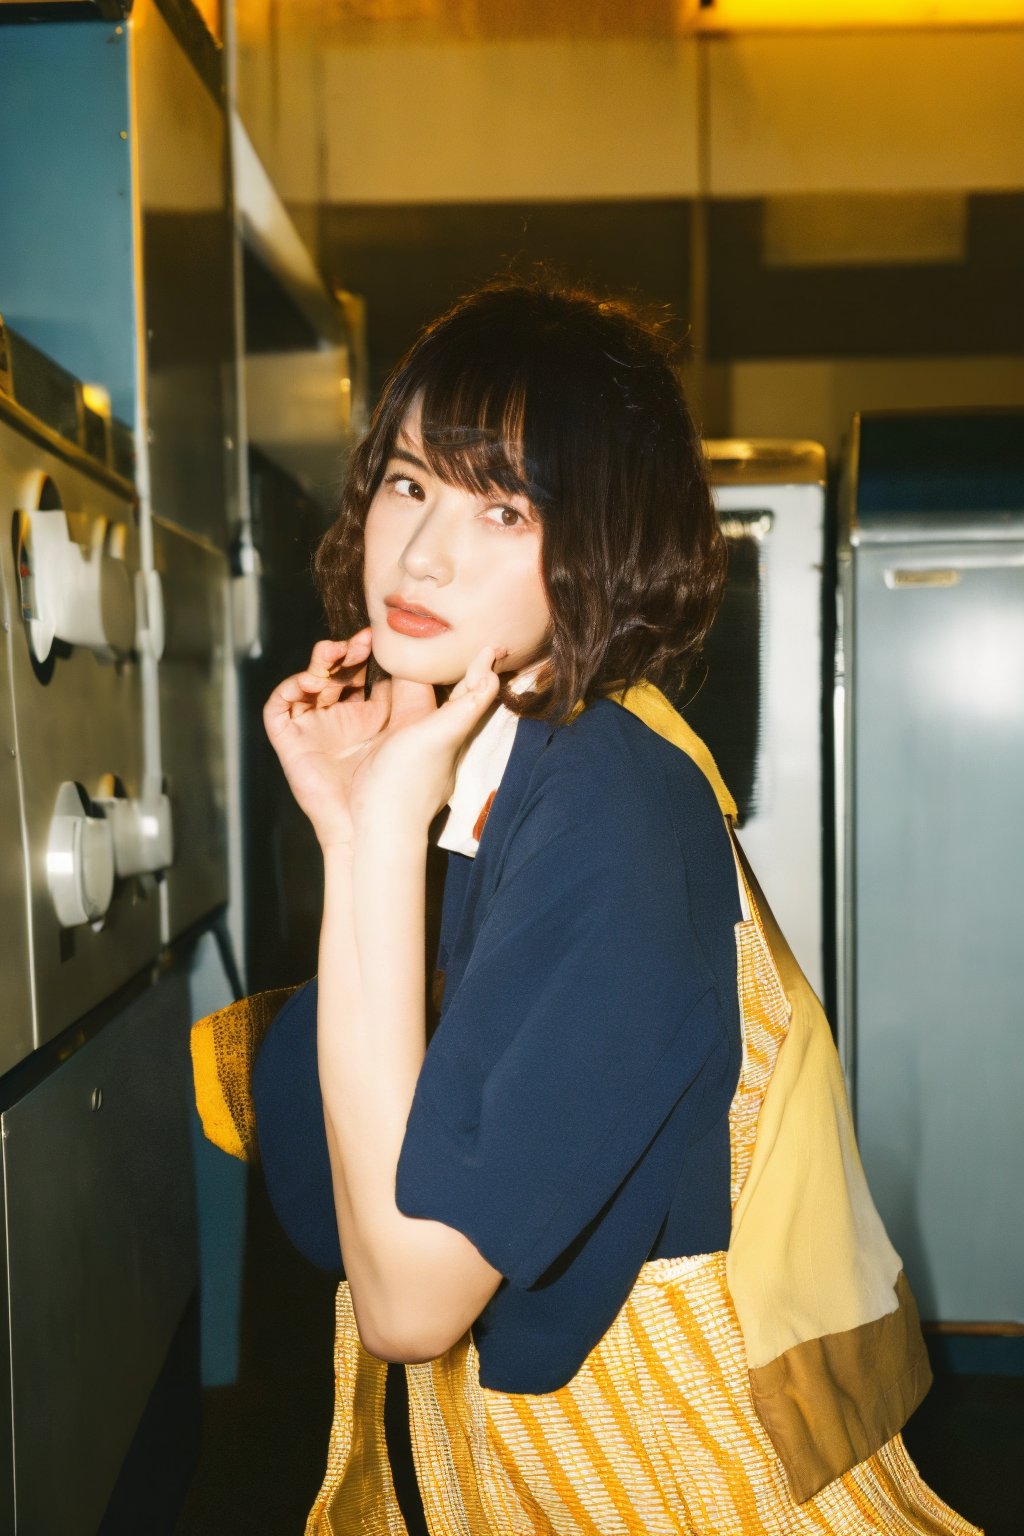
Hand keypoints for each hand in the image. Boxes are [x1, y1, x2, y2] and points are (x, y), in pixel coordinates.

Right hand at [263, 630, 502, 849]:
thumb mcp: (447, 730)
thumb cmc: (412, 784)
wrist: (378, 824)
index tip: (377, 634)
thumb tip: (491, 656)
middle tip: (356, 643)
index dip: (374, 650)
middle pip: (342, 670)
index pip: (375, 671)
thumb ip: (472, 694)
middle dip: (345, 650)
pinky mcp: (295, 742)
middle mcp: (354, 720)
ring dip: (318, 662)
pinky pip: (280, 706)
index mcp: (386, 716)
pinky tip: (312, 684)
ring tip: (332, 658)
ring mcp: (322, 730)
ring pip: (312, 680)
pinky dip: (289, 688)